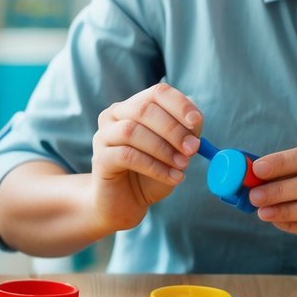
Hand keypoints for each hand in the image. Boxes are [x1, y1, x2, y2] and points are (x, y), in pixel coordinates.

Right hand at [89, 83, 202, 233]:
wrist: (125, 203)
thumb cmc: (150, 174)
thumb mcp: (174, 151)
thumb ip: (184, 134)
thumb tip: (195, 121)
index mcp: (134, 106)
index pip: (157, 93)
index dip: (179, 104)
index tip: (197, 121)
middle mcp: (115, 115)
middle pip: (144, 109)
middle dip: (172, 129)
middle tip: (192, 149)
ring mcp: (103, 135)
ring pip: (132, 131)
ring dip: (163, 149)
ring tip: (183, 166)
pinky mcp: (100, 158)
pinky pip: (127, 156)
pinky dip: (154, 166)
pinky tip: (171, 177)